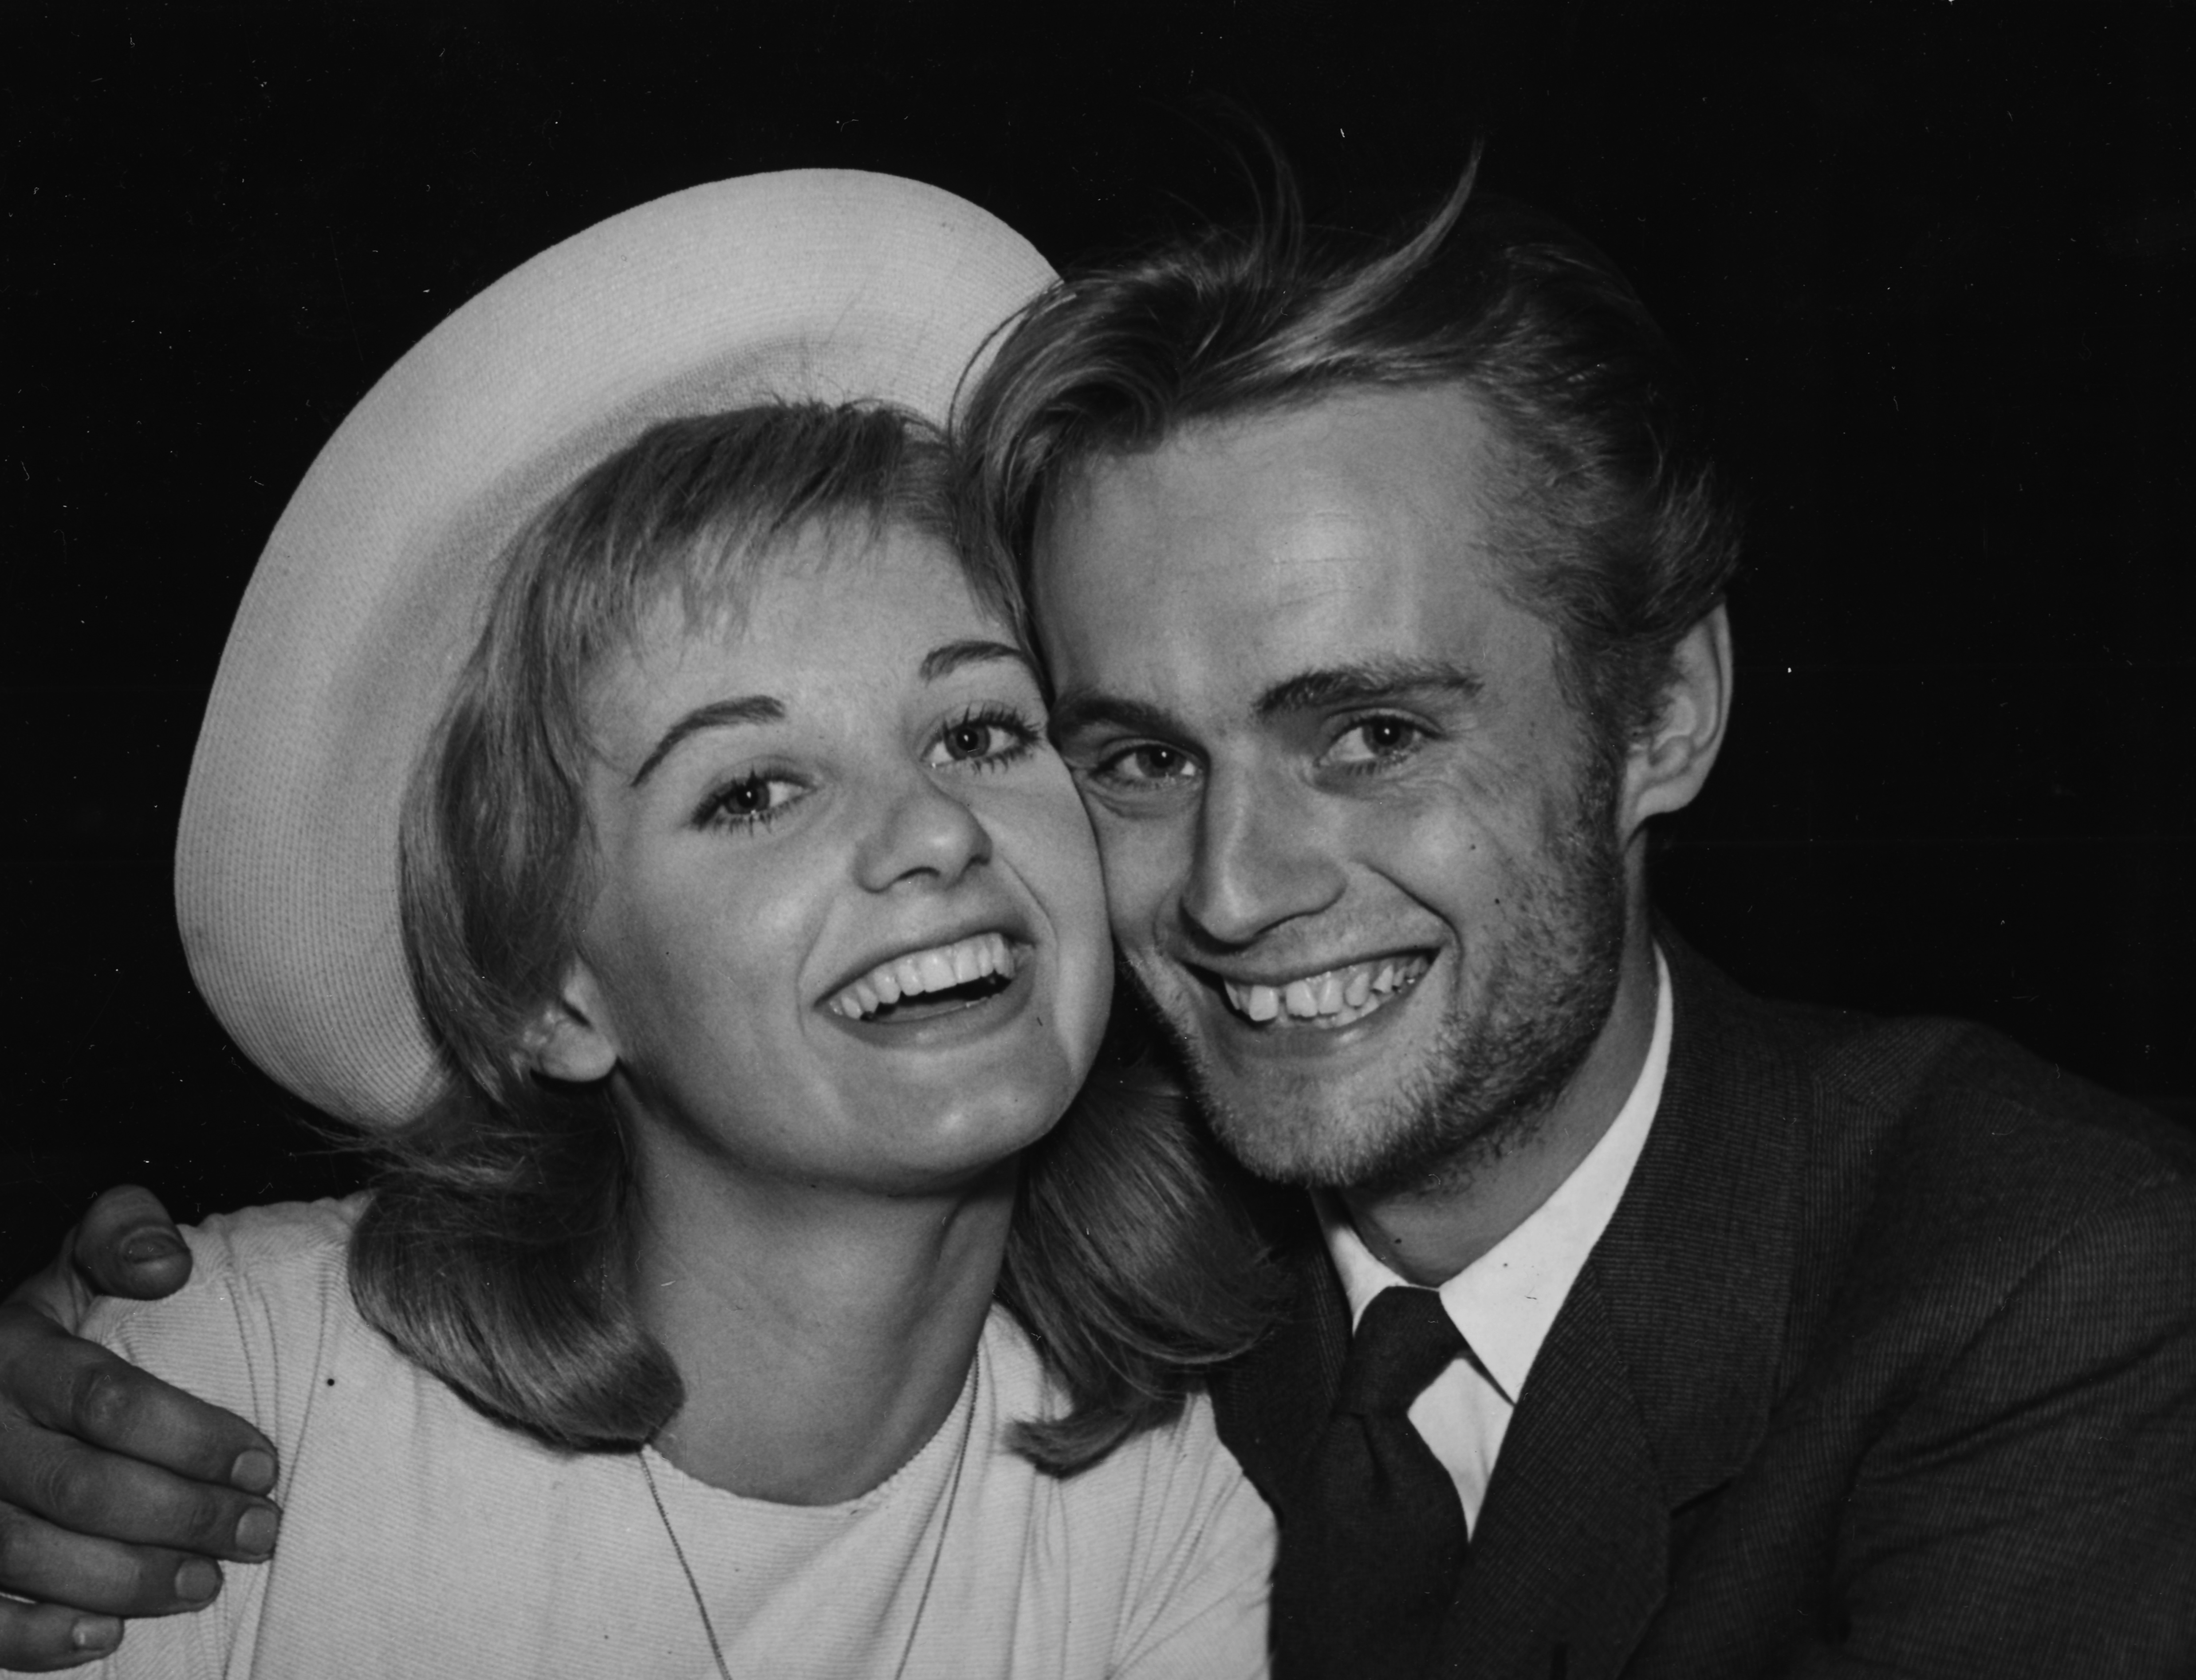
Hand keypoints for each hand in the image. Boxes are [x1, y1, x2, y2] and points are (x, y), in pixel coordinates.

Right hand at [0, 1188, 281, 1670]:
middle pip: (79, 1486)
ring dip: (125, 1580)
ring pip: (28, 1555)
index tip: (265, 1463)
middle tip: (260, 1532)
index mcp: (13, 1352)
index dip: (192, 1437)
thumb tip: (169, 1264)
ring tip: (207, 1584)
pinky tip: (104, 1638)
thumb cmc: (56, 1319)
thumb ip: (123, 1236)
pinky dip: (36, 1638)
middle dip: (181, 1516)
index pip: (106, 1400)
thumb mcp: (79, 1260)